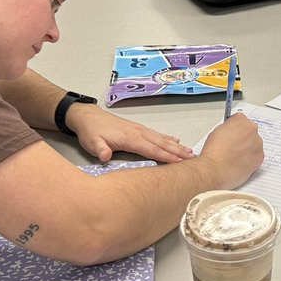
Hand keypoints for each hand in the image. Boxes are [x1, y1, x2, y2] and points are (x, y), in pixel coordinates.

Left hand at [64, 103, 193, 163]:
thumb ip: (100, 149)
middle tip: (193, 159)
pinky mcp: (137, 129)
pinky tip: (175, 140)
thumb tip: (105, 156)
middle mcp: (139, 133)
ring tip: (190, 152)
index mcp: (130, 138)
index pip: (152, 150)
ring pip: (162, 139)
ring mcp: (139, 130)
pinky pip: (157, 135)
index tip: (181, 163)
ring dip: (176, 146)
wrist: (87, 116)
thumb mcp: (91, 142)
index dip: (167, 157)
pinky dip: (168, 138)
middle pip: (162, 144)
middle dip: (178, 152)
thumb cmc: (90, 131)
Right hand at [199, 113, 263, 188]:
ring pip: (254, 144)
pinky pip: (257, 155)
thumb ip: (228, 128)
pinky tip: (240, 162)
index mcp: (241, 120)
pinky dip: (250, 159)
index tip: (234, 133)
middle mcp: (252, 129)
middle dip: (243, 138)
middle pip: (250, 131)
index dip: (235, 128)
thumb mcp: (216, 131)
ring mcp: (258, 143)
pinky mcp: (260, 157)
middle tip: (234, 146)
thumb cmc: (214, 152)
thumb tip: (230, 131)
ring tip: (236, 157)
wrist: (216, 169)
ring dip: (248, 148)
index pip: (241, 120)